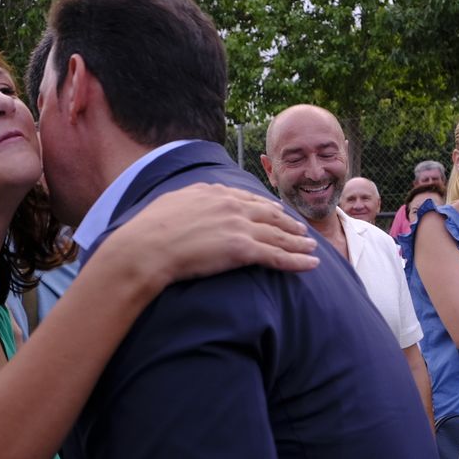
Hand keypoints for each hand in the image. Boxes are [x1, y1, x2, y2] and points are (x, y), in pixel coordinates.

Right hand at [107, 184, 318, 284]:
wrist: (146, 247)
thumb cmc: (149, 230)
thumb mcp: (170, 203)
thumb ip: (187, 201)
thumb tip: (187, 204)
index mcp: (214, 193)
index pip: (248, 199)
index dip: (266, 207)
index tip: (277, 211)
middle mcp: (232, 206)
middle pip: (269, 215)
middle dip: (288, 223)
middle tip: (301, 230)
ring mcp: (239, 227)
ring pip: (278, 235)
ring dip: (298, 243)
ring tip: (312, 249)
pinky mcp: (242, 250)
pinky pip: (277, 256)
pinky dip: (297, 261)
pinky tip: (311, 265)